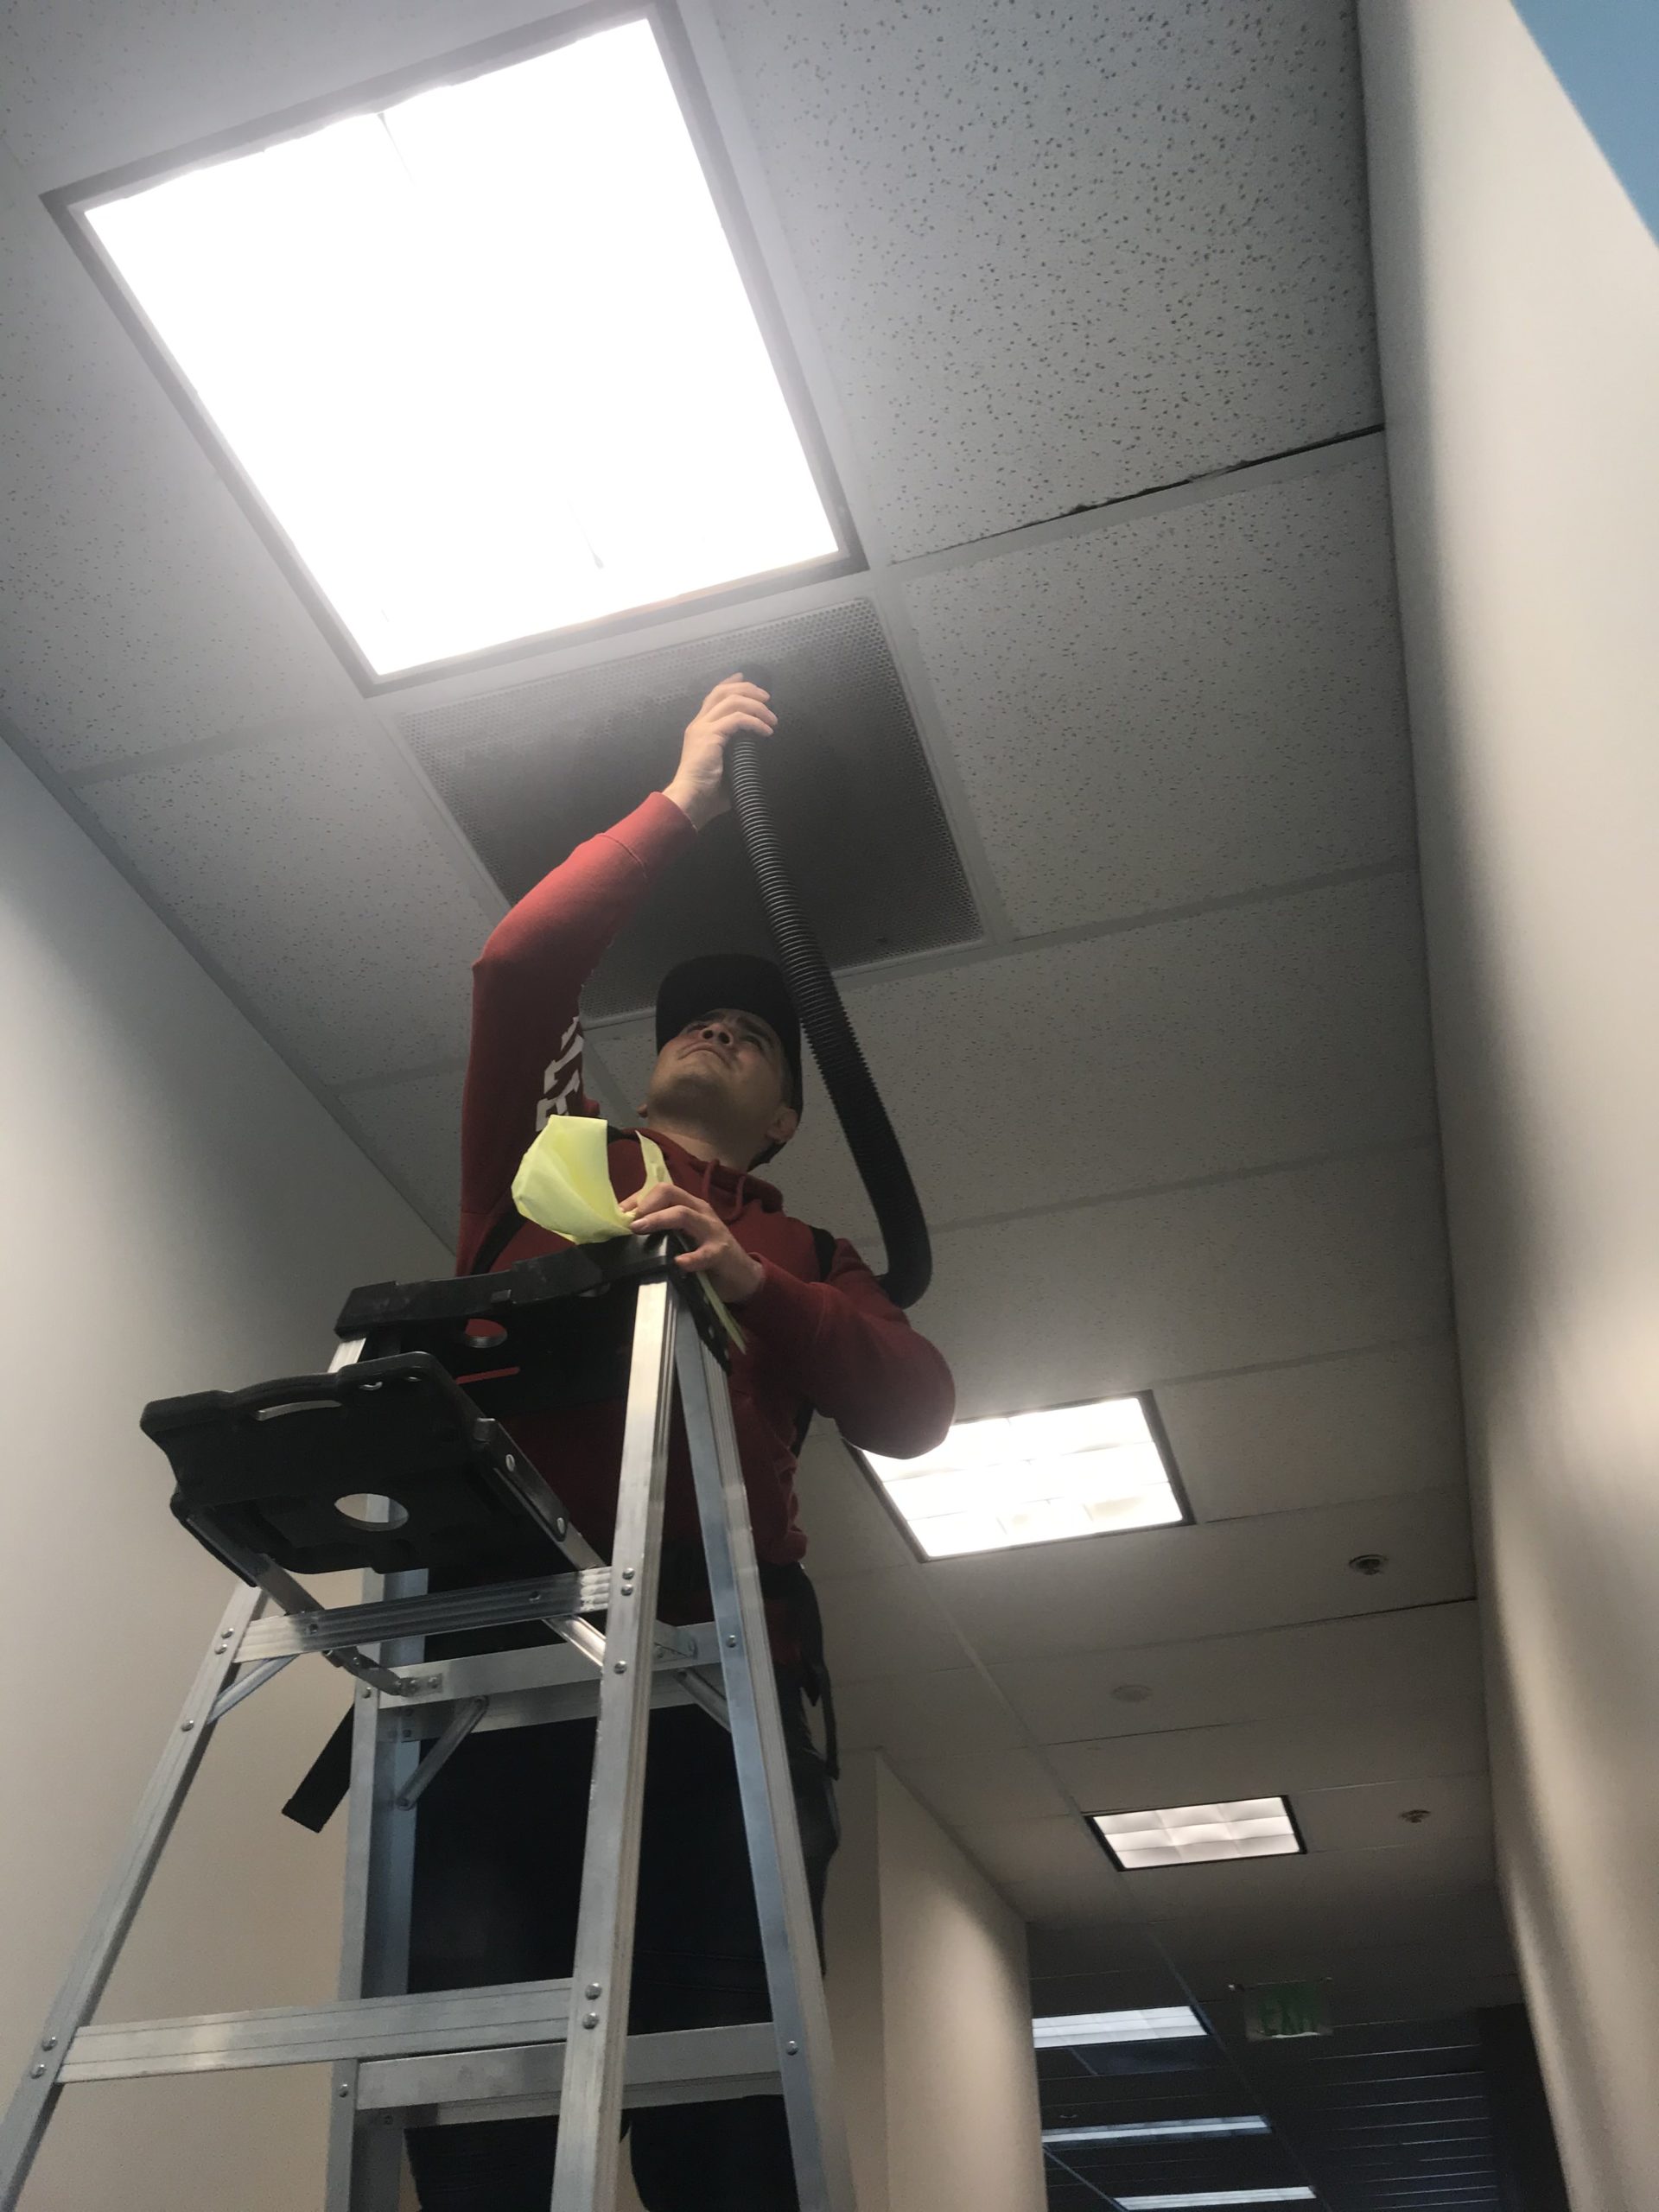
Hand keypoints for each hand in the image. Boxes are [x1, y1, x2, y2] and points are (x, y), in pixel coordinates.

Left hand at [620, 1181, 765, 1304]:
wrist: (743, 1275)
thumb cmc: (707, 1254)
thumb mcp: (684, 1237)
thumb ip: (663, 1231)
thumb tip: (628, 1230)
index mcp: (689, 1205)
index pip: (661, 1190)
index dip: (638, 1199)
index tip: (619, 1214)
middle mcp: (700, 1211)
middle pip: (671, 1193)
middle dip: (646, 1204)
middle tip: (628, 1221)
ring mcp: (712, 1230)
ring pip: (683, 1215)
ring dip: (659, 1220)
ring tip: (639, 1228)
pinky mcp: (721, 1252)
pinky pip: (705, 1253)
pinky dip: (691, 1258)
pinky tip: (679, 1263)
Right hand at [662, 676, 775, 829]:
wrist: (691, 800)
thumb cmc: (707, 792)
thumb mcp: (724, 766)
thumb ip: (735, 753)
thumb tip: (756, 753)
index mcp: (699, 728)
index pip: (714, 696)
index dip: (730, 684)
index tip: (745, 679)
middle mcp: (699, 723)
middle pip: (723, 692)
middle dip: (748, 690)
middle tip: (767, 697)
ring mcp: (703, 728)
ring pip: (732, 701)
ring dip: (757, 706)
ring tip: (772, 718)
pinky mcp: (710, 735)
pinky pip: (738, 719)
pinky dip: (756, 722)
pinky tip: (766, 732)